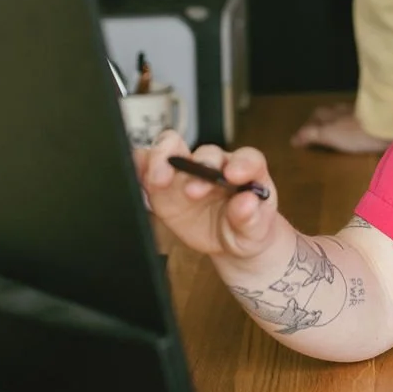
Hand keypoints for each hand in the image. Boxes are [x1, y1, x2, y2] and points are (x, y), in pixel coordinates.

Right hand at [134, 130, 279, 261]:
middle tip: (193, 191)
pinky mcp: (165, 185)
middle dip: (199, 167)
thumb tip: (246, 203)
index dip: (241, 164)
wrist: (230, 241)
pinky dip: (141, 166)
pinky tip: (136, 172)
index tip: (233, 176)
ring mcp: (188, 172)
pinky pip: (148, 166)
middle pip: (207, 153)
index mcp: (246, 171)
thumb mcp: (256, 228)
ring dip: (164, 161)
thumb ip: (252, 216)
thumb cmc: (247, 227)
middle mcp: (216, 165)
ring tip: (159, 180)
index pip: (247, 159)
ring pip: (174, 150)